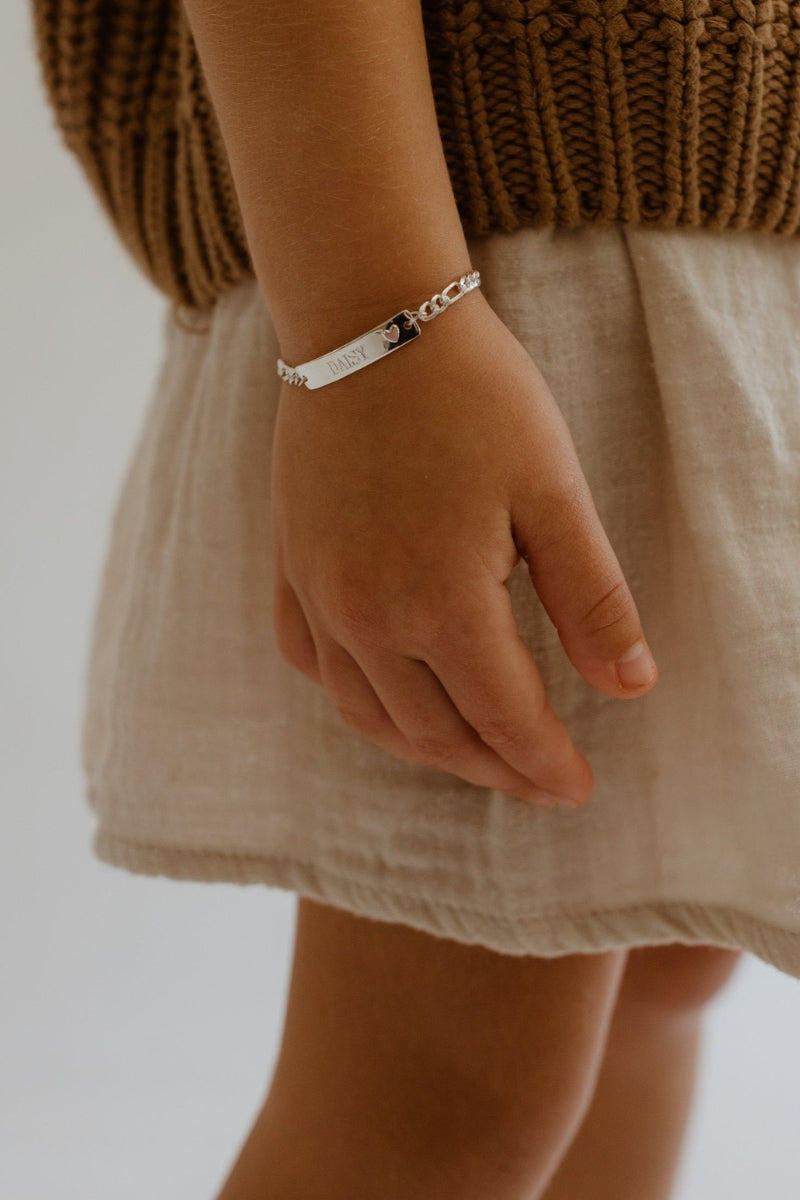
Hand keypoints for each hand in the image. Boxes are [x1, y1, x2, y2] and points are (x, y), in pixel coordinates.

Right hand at [270, 294, 657, 807]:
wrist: (370, 320)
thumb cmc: (474, 395)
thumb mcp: (554, 490)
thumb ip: (592, 599)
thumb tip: (631, 688)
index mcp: (441, 602)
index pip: (504, 717)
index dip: (544, 762)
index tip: (578, 790)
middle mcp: (367, 617)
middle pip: (435, 731)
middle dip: (494, 768)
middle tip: (537, 782)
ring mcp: (319, 595)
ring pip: (368, 714)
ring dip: (425, 749)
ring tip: (472, 756)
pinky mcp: (290, 567)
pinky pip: (312, 664)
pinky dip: (355, 699)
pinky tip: (383, 698)